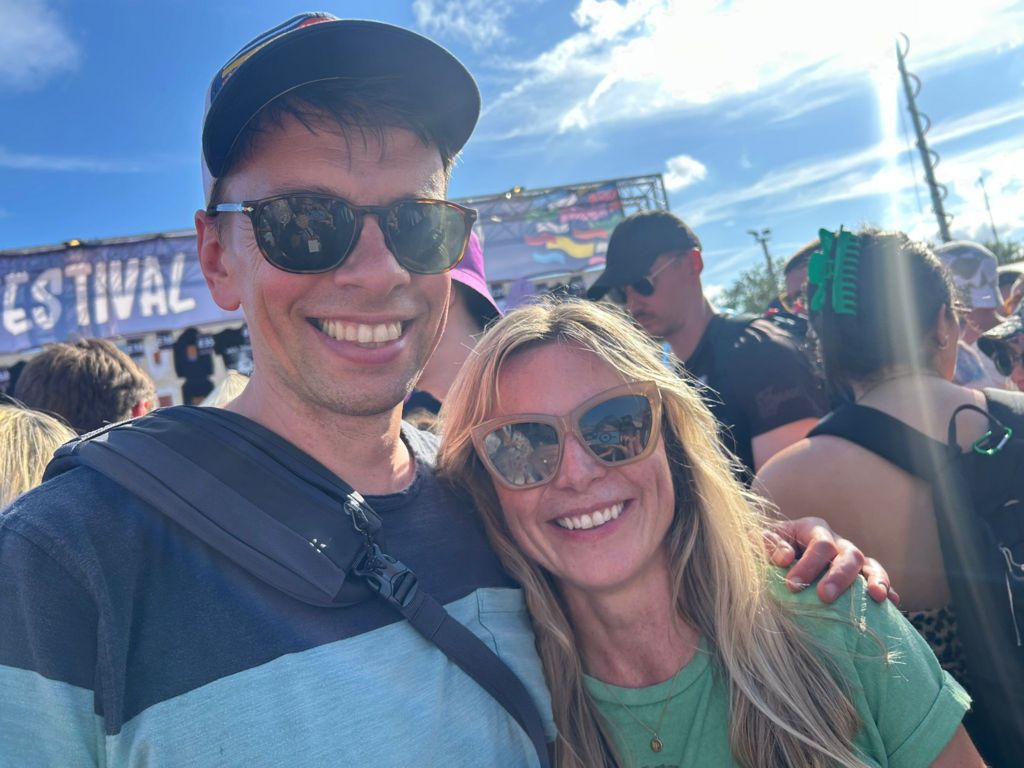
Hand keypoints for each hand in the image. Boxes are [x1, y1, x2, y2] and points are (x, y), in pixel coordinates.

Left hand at [764, 517, 898, 604]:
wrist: (778, 554)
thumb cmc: (771, 548)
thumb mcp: (764, 541)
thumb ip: (770, 544)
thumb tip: (785, 557)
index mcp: (813, 529)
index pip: (819, 545)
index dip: (808, 565)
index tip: (792, 586)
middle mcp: (836, 542)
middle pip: (849, 554)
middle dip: (839, 576)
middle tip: (825, 597)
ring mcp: (850, 558)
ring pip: (869, 565)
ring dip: (876, 580)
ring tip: (878, 597)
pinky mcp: (859, 575)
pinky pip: (878, 579)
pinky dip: (887, 589)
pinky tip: (892, 602)